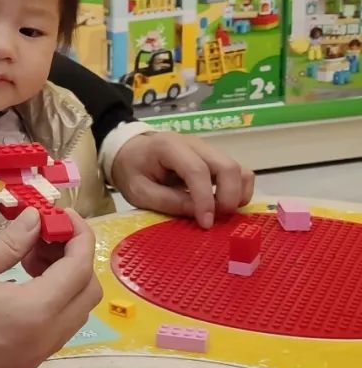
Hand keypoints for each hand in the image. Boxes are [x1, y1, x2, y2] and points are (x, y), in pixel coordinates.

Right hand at [0, 207, 100, 367]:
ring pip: (74, 315)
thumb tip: (35, 221)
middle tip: (43, 238)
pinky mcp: (21, 366)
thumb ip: (9, 242)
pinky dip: (52, 304)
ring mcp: (35, 357)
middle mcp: (44, 338)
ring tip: (28, 261)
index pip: (80, 267)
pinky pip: (55, 331)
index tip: (61, 216)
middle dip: (75, 259)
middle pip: (87, 294)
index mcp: (34, 309)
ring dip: (64, 283)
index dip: (79, 235)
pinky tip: (18, 288)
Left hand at [110, 131, 254, 228]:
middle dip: (229, 197)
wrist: (130, 151)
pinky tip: (223, 205)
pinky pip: (238, 173)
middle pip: (227, 166)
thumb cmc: (131, 170)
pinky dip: (238, 190)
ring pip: (238, 169)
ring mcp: (208, 150)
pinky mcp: (215, 159)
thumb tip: (200, 213)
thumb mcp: (138, 191)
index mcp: (169, 147)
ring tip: (221, 213)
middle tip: (217, 220)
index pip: (197, 170)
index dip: (205, 199)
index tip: (206, 223)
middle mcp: (195, 144)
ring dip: (237, 194)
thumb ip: (167, 201)